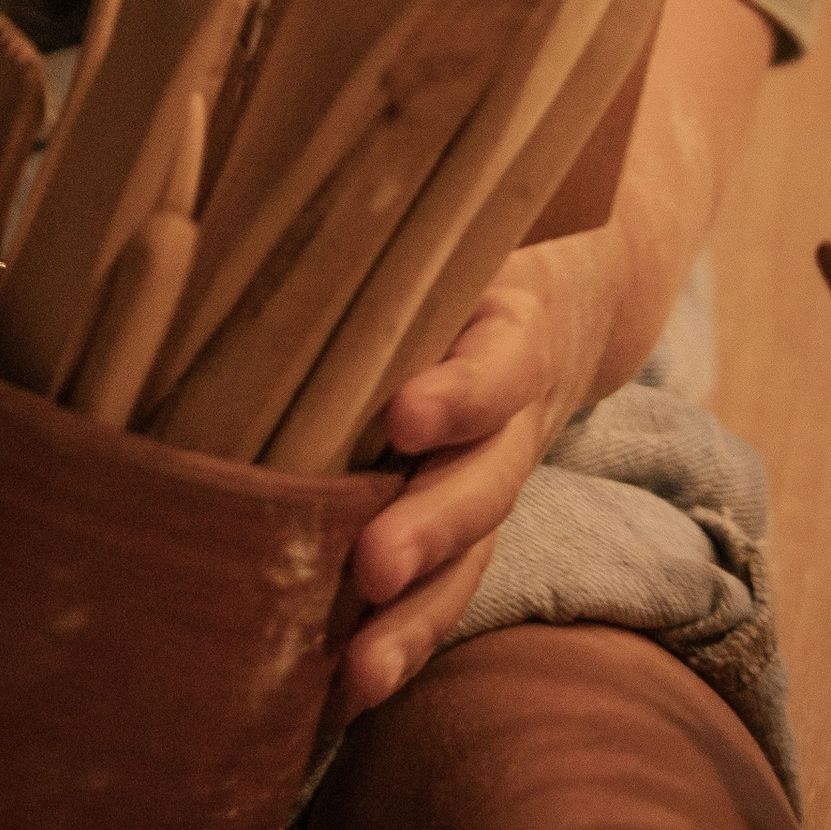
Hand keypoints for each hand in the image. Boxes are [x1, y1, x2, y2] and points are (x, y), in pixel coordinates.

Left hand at [336, 225, 621, 721]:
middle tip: (373, 563)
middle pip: (484, 478)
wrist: (575, 286)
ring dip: (416, 619)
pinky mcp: (474, 522)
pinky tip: (346, 691)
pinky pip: (449, 588)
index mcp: (510, 320)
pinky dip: (403, 642)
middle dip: (430, 526)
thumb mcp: (453, 215)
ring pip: (472, 556)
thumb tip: (255, 138)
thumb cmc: (471, 236)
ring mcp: (499, 475)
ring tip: (358, 672)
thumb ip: (380, 213)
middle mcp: (513, 410)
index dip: (458, 390)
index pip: (496, 358)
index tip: (405, 414)